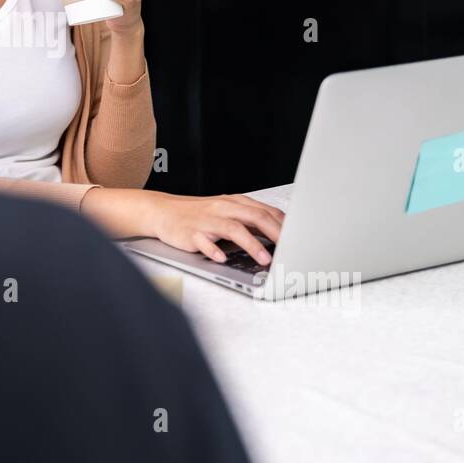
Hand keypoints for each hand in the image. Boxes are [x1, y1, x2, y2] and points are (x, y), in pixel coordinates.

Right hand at [144, 192, 284, 264]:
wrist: (163, 212)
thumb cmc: (198, 214)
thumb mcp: (227, 212)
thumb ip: (250, 220)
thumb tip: (280, 232)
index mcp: (235, 203)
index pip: (265, 211)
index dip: (284, 225)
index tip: (300, 238)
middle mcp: (223, 208)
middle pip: (254, 216)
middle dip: (275, 232)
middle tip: (290, 248)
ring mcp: (207, 221)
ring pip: (233, 229)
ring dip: (251, 244)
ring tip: (265, 259)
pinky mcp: (191, 233)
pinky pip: (204, 242)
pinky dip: (214, 250)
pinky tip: (222, 258)